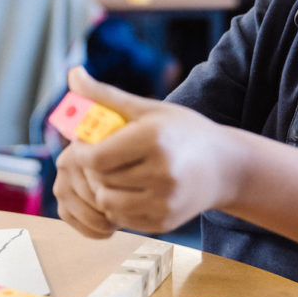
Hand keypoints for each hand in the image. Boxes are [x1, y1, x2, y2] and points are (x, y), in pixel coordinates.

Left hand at [53, 67, 232, 235]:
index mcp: (154, 138)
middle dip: (91, 170)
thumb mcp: (148, 109)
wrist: (225, 167)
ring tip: (113, 172)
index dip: (80, 153)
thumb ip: (106, 95)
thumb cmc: (182, 131)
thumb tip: (73, 74)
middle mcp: (162, 172)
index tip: (80, 145)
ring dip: (103, 188)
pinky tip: (129, 188)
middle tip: (96, 158)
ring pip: (107, 203)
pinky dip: (118, 205)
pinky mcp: (164, 222)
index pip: (97, 157)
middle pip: (100, 179)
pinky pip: (123, 219)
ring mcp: (165, 201)